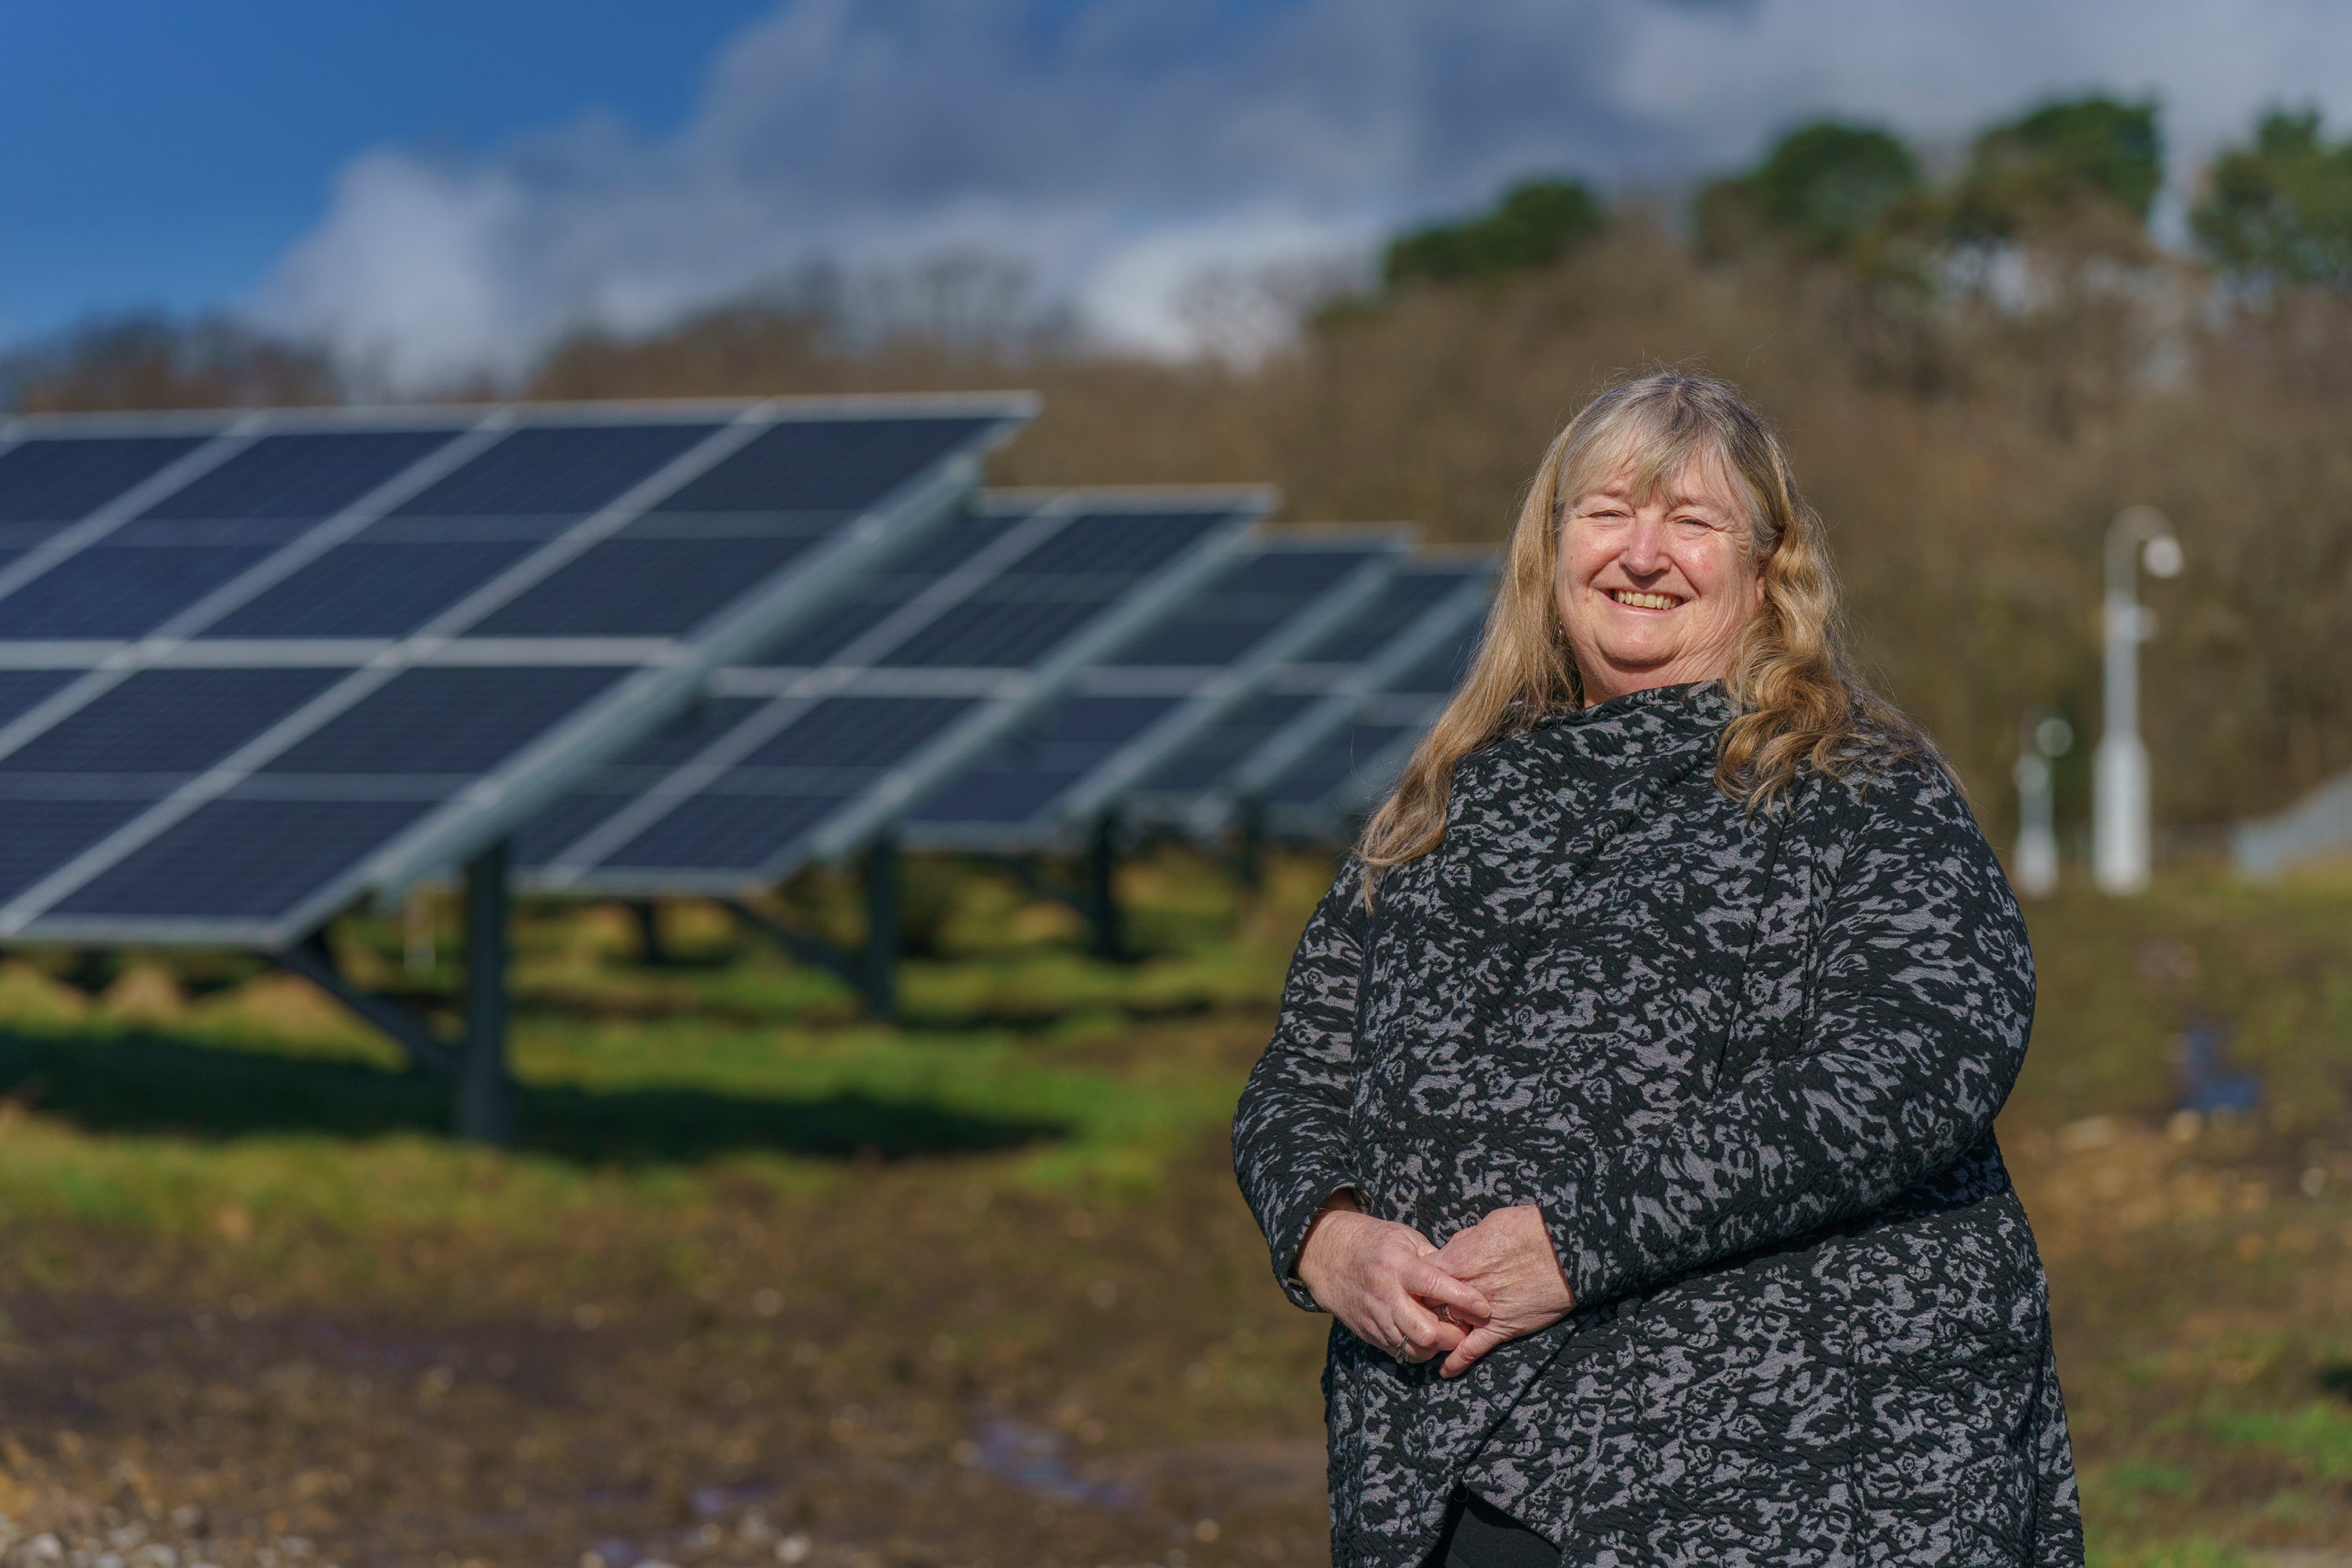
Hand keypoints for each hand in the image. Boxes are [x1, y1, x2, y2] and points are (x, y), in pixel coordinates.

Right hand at [1295, 1191, 1490, 1365]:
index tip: (1485, 1307)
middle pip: (1425, 1331)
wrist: (1328, 1257)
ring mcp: (1376, 1318)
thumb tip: (1466, 1277)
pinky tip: (1428, 1337)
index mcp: (1397, 1266)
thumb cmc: (1375, 1243)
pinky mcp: (1370, 1334)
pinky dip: (1420, 1350)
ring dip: (1438, 1347)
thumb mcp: (1405, 1239)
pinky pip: (1401, 1353)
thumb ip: (1434, 1259)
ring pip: (1414, 1348)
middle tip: (1466, 1327)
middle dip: (1452, 1335)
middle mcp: (1386, 1295)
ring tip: (1448, 1334)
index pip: (1433, 1285)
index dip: (1462, 1298)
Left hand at [1426, 1205, 1575, 1376]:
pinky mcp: (1502, 1328)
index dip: (1415, 1280)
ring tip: (1429, 1336)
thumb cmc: (1528, 1229)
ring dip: (1440, 1330)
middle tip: (1420, 1311)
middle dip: (1423, 1307)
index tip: (1416, 1284)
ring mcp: (1481, 1312)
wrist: (1563, 1250)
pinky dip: (1457, 1362)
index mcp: (1456, 1261)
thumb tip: (1453, 1250)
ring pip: (1447, 1326)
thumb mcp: (1487, 1224)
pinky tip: (1445, 1371)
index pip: (1420, 1275)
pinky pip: (1473, 1349)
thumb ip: (1464, 1241)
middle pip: (1428, 1304)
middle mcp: (1463, 1290)